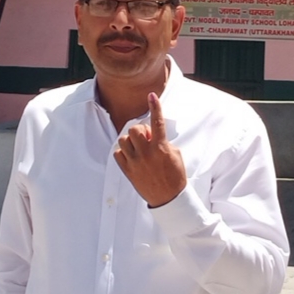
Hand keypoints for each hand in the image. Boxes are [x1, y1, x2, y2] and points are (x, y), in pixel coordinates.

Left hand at [114, 92, 186, 206]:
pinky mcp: (127, 171)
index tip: (152, 95)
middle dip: (140, 131)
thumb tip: (153, 135)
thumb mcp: (175, 155)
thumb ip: (164, 142)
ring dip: (130, 141)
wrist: (169, 198)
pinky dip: (123, 153)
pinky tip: (132, 157)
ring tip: (138, 149)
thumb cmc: (175, 176)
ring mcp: (135, 162)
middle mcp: (147, 153)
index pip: (158, 122)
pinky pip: (117, 153)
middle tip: (147, 140)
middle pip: (135, 129)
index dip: (155, 107)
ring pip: (124, 140)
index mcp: (161, 147)